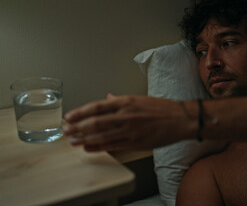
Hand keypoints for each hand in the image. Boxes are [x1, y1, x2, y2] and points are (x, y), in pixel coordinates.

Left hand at [63, 94, 194, 152]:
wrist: (180, 119)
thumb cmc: (162, 108)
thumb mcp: (140, 98)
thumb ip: (121, 100)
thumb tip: (107, 98)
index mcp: (126, 101)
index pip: (97, 106)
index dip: (81, 112)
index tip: (69, 116)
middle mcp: (126, 115)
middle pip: (95, 122)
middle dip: (78, 127)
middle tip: (66, 130)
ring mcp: (130, 130)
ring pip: (101, 136)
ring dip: (84, 139)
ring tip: (73, 141)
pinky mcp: (135, 142)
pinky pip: (113, 146)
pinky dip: (99, 147)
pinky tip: (89, 148)